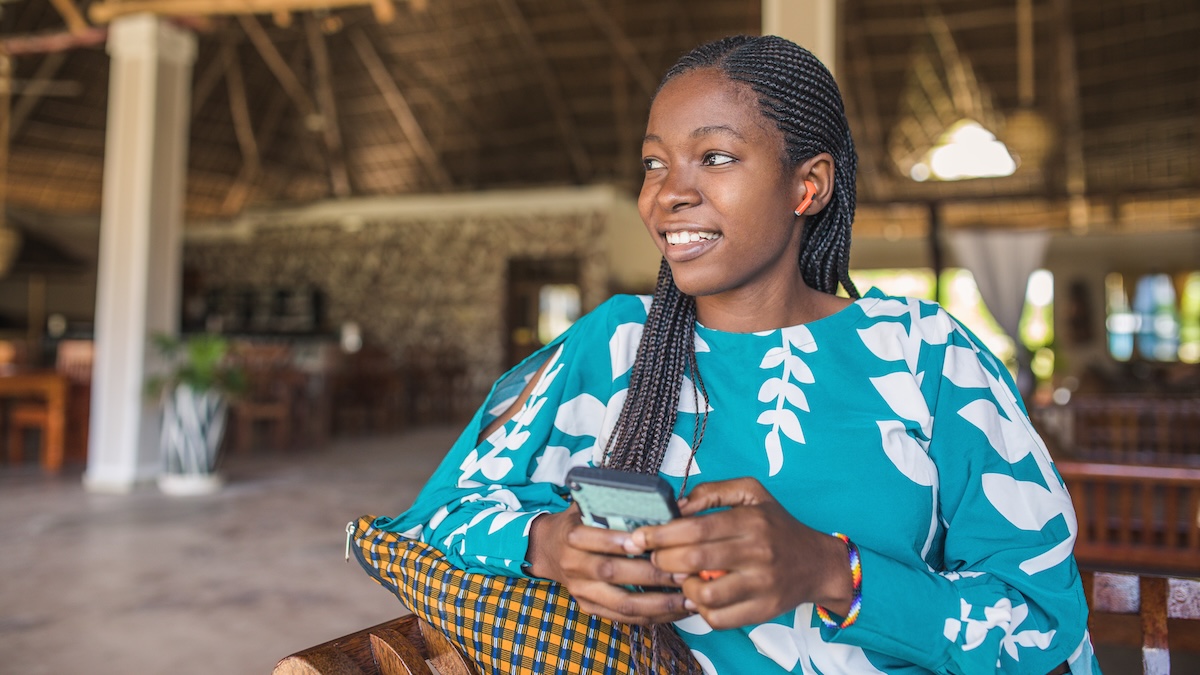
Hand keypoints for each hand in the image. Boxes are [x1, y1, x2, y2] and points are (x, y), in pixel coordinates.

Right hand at [526, 505, 689, 624]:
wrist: (549, 549)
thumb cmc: (580, 522)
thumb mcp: (592, 505)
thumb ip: (625, 504)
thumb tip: (677, 505)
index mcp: (572, 536)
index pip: (597, 540)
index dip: (621, 543)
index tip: (650, 543)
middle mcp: (574, 566)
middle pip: (613, 573)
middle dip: (652, 575)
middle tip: (685, 573)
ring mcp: (582, 591)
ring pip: (622, 603)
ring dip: (659, 604)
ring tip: (690, 599)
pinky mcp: (590, 608)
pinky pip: (625, 618)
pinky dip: (654, 616)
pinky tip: (678, 610)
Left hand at [630, 477, 852, 629]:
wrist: (817, 563)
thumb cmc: (776, 525)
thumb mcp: (751, 492)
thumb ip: (712, 491)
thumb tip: (677, 507)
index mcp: (751, 521)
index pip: (695, 528)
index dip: (661, 534)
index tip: (640, 537)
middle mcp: (758, 552)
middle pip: (695, 560)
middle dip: (663, 560)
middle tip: (653, 558)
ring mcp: (762, 585)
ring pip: (705, 594)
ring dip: (682, 588)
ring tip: (680, 577)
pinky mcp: (763, 611)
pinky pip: (719, 618)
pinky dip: (701, 609)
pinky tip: (699, 595)